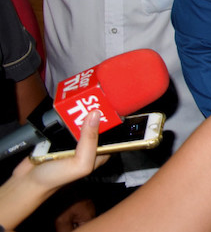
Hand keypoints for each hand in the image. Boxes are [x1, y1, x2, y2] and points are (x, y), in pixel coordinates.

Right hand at [0, 111, 108, 229]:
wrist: (27, 181)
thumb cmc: (55, 178)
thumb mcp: (80, 164)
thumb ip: (89, 142)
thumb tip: (95, 116)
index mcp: (100, 153)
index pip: (114, 132)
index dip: (114, 119)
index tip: (110, 104)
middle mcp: (90, 145)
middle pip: (98, 123)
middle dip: (95, 111)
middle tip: (92, 98)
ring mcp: (75, 139)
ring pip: (82, 120)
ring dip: (79, 112)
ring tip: (79, 100)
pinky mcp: (61, 135)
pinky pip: (66, 121)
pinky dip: (65, 116)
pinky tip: (65, 109)